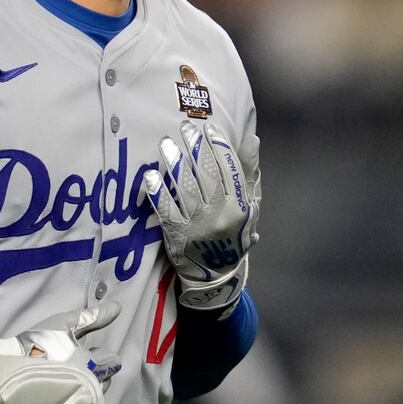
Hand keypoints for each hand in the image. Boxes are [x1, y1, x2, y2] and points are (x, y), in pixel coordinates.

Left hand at [141, 121, 260, 312]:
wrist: (217, 276)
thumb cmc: (235, 233)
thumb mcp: (250, 205)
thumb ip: (249, 172)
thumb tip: (251, 138)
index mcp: (241, 205)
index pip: (230, 169)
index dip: (219, 145)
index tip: (208, 127)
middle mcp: (221, 214)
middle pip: (207, 174)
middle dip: (195, 148)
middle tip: (184, 128)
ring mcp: (198, 225)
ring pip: (186, 189)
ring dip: (174, 164)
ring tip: (165, 144)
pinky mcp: (178, 236)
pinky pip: (166, 210)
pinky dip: (158, 192)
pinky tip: (151, 176)